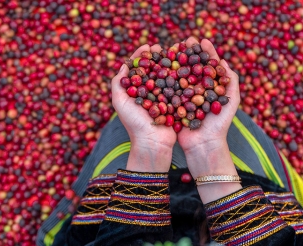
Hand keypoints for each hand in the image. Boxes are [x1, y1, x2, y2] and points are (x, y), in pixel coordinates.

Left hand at [111, 45, 176, 171]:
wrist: (153, 143)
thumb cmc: (134, 123)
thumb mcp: (119, 101)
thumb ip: (118, 83)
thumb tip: (125, 64)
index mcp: (136, 91)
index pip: (139, 69)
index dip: (142, 56)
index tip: (148, 46)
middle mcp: (150, 93)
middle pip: (154, 70)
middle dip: (157, 57)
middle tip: (161, 47)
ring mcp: (164, 98)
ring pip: (167, 76)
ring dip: (170, 63)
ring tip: (173, 53)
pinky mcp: (176, 103)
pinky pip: (178, 87)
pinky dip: (181, 76)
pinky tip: (184, 66)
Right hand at [176, 37, 240, 159]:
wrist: (203, 145)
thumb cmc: (219, 124)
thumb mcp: (231, 101)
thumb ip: (231, 81)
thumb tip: (223, 61)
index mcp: (211, 87)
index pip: (209, 65)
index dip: (206, 52)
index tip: (202, 40)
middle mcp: (197, 89)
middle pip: (192, 67)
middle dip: (188, 53)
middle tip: (184, 40)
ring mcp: (184, 96)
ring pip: (179, 75)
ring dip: (176, 61)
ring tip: (172, 49)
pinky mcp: (173, 104)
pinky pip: (168, 88)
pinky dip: (165, 76)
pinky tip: (161, 65)